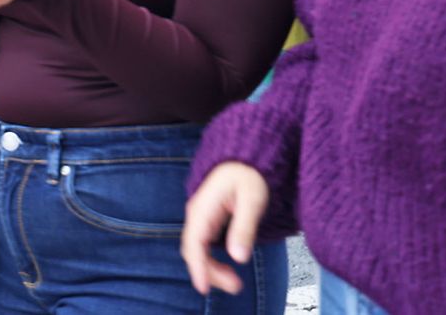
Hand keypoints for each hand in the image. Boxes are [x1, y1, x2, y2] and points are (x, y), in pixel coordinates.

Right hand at [182, 162, 269, 295]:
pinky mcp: (207, 221)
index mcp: (203, 208)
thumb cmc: (248, 174)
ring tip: (234, 282)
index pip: (194, 243)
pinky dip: (212, 260)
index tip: (204, 287)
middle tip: (235, 286)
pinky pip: (203, 246)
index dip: (198, 267)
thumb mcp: (252, 200)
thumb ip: (244, 228)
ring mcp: (200, 218)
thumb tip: (238, 257)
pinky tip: (227, 267)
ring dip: (211, 269)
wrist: (245, 157)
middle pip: (193, 250)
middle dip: (209, 272)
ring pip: (197, 250)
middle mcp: (197, 214)